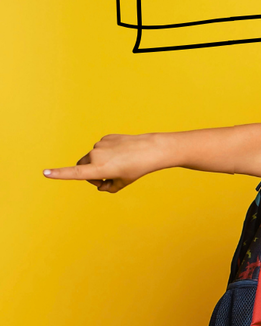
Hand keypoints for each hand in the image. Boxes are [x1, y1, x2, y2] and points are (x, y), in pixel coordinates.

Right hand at [43, 133, 163, 192]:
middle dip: (90, 174)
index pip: (75, 172)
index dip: (59, 174)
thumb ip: (108, 187)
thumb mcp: (122, 183)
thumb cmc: (137, 168)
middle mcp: (96, 155)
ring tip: (118, 165)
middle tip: (107, 180)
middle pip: (82, 167)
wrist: (150, 149)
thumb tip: (100, 186)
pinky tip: (120, 155)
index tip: (45, 173)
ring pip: (91, 158)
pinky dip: (106, 154)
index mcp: (99, 169)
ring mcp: (99, 145)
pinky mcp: (105, 138)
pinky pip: (100, 149)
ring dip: (99, 164)